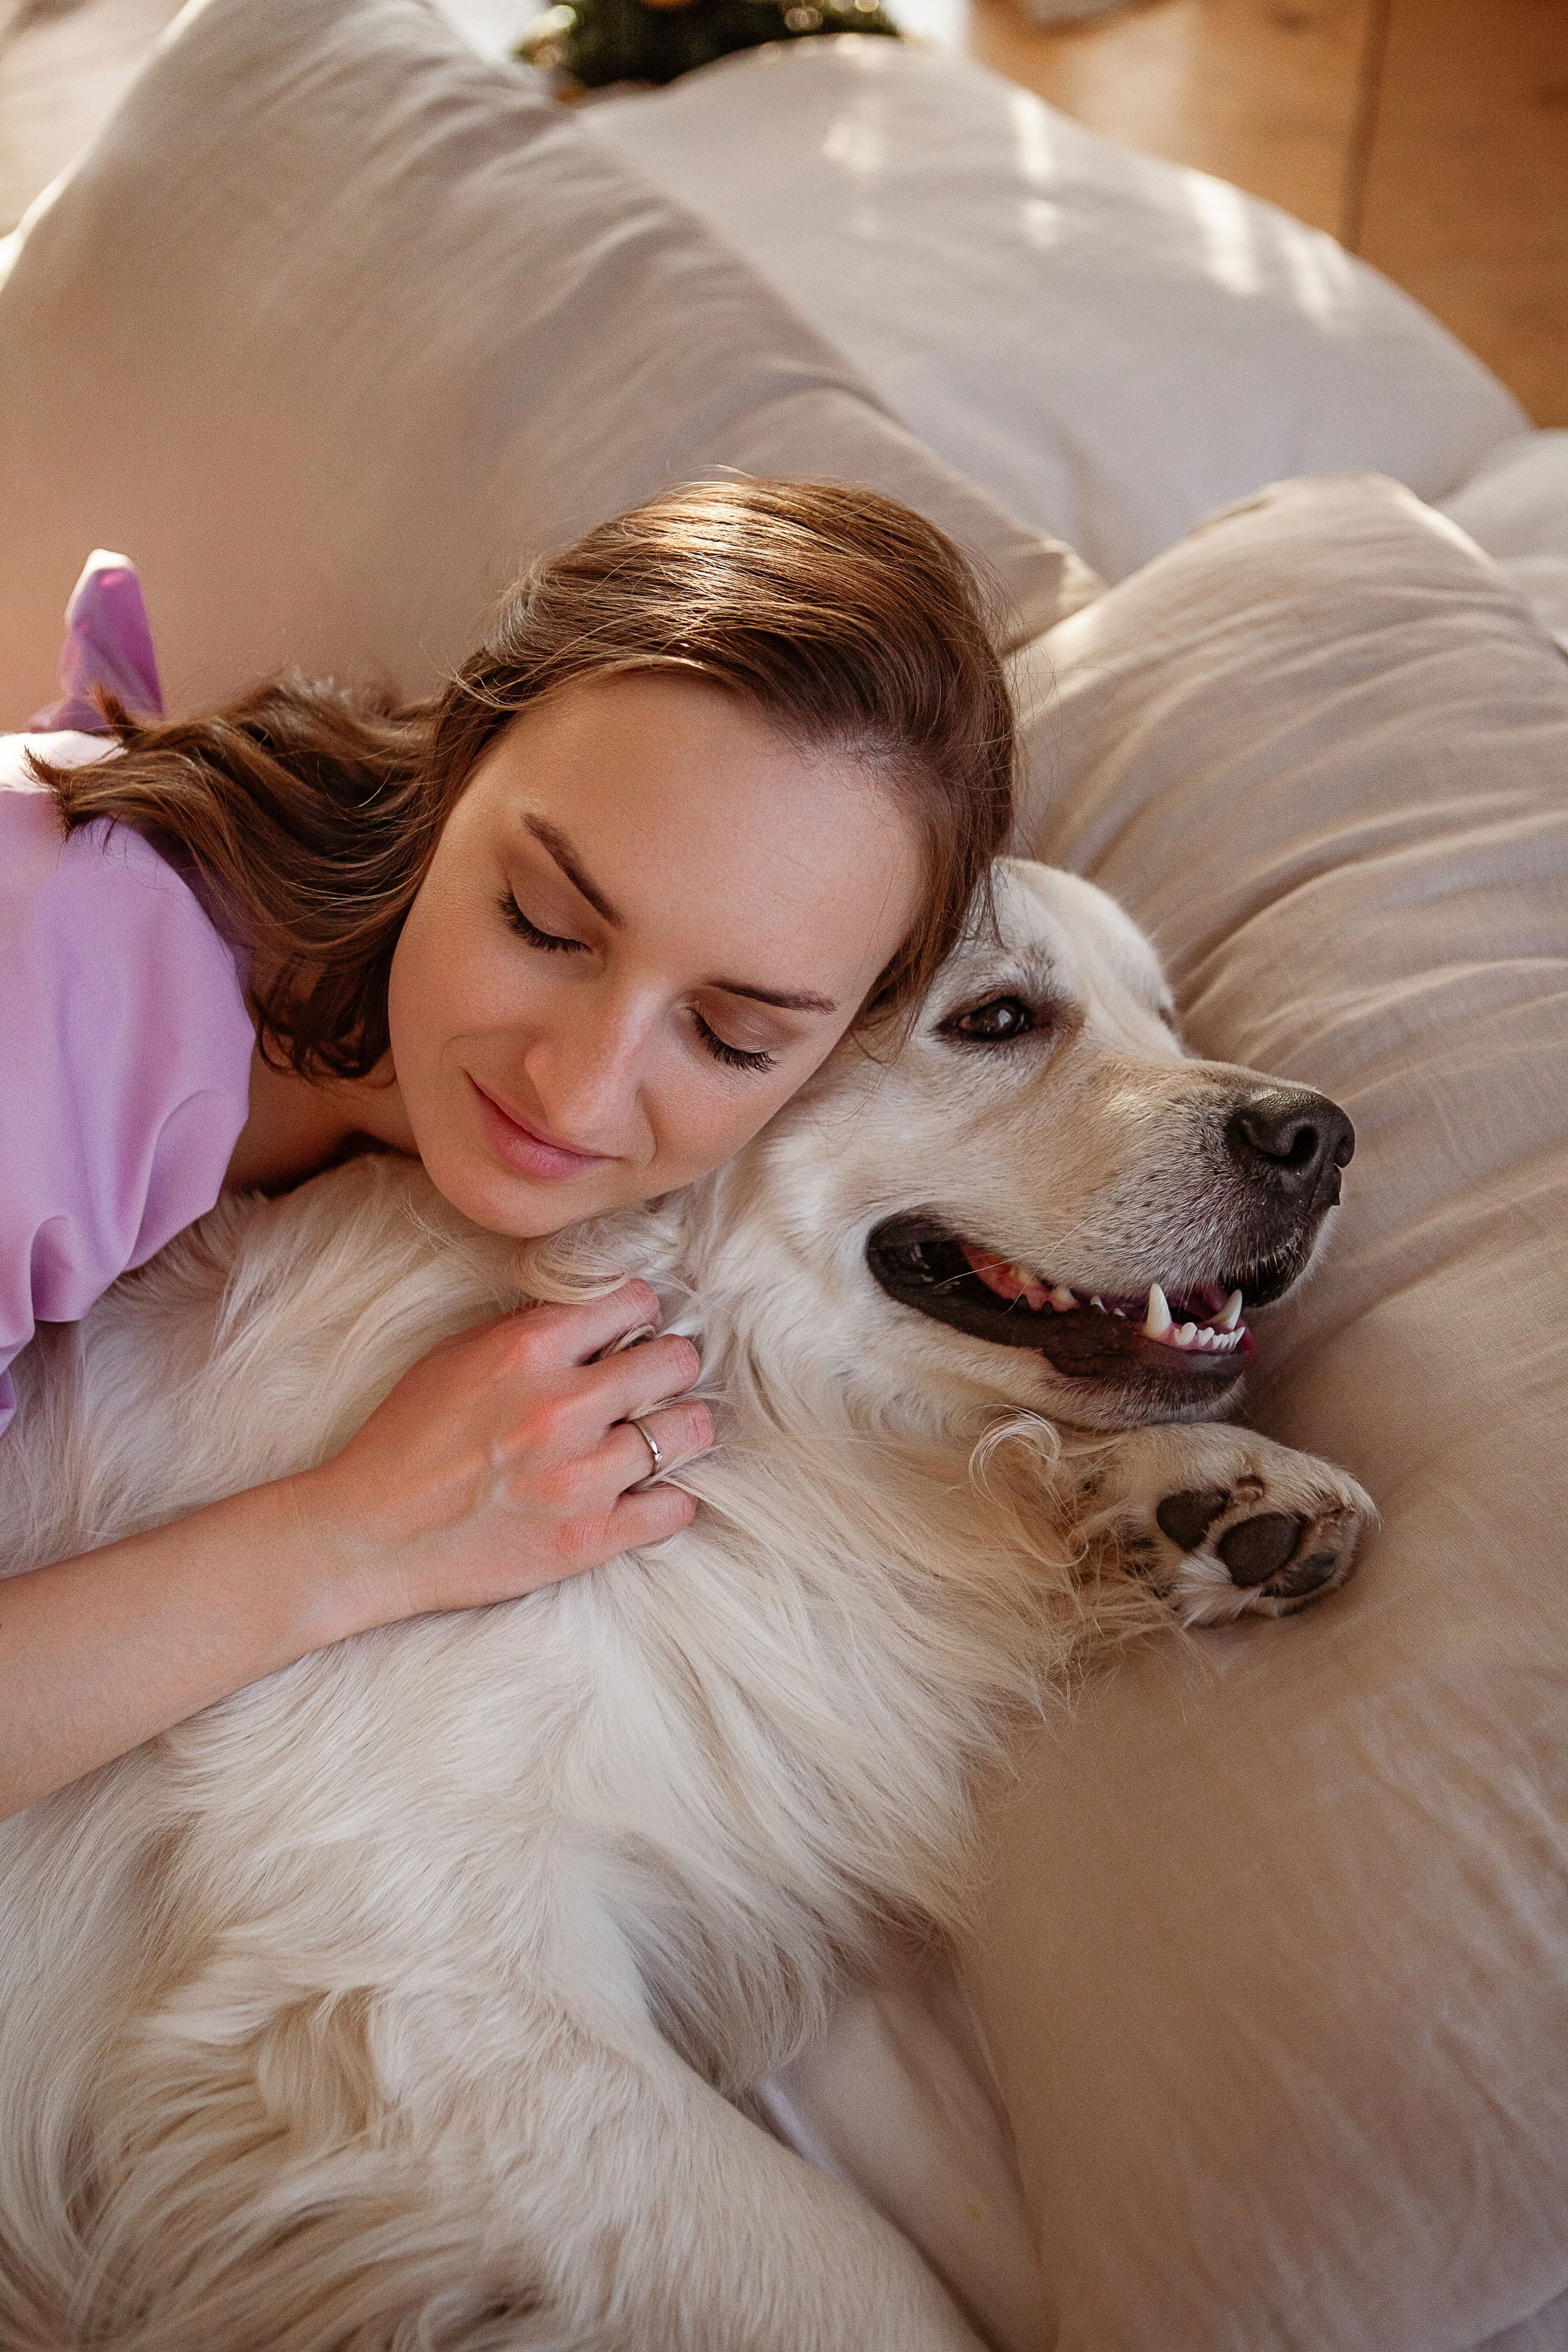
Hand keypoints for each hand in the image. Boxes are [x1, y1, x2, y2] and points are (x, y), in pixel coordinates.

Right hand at [296, 1281, 710, 1631]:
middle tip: (656, 1383)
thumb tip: (596, 1313)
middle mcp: (562, 1409)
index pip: (634, 1302)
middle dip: (670, 1367)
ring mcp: (579, 1479)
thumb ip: (528, 1328)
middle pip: (676, 1362)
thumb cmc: (406, 1440)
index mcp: (528, 1351)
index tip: (635, 1333)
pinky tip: (650, 1490)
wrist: (368, 1535)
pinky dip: (671, 1497)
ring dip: (681, 1428)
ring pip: (689, 1432)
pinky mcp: (587, 1539)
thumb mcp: (455, 1356)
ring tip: (662, 1433)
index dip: (641, 1316)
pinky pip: (675, 1508)